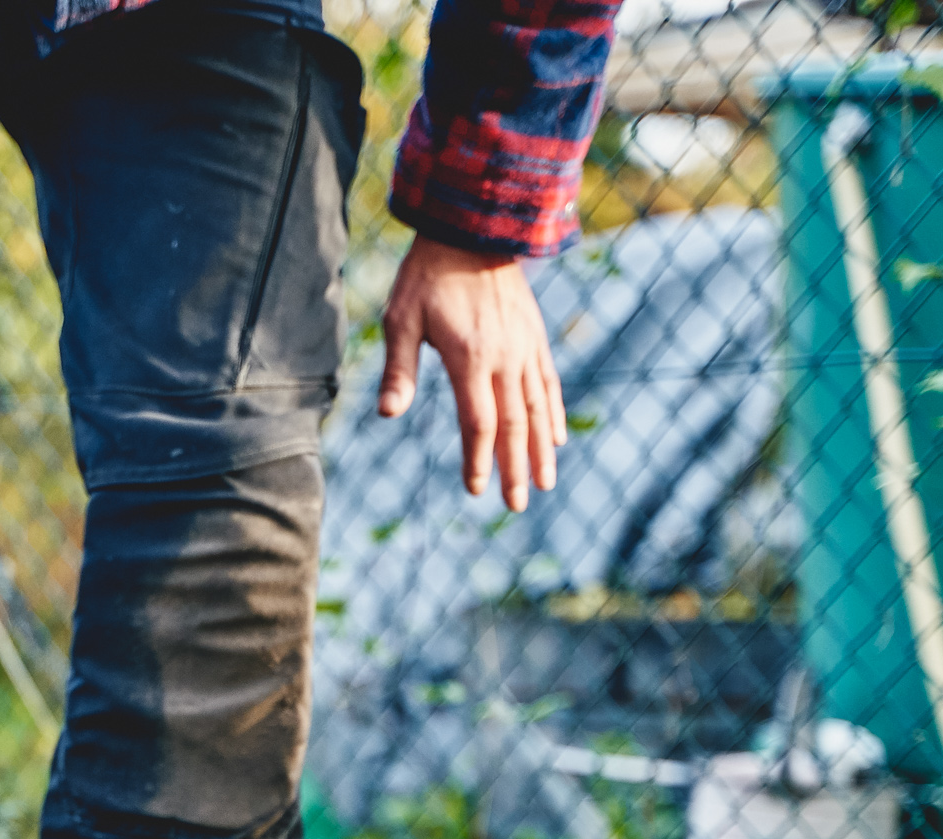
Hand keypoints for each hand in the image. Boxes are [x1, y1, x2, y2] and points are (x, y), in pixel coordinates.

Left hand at [377, 236, 566, 512]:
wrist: (474, 229)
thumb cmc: (428, 276)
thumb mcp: (401, 319)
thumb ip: (398, 369)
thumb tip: (387, 413)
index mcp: (470, 358)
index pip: (478, 422)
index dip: (479, 459)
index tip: (477, 489)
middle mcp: (505, 358)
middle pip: (513, 425)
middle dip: (515, 468)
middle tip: (516, 505)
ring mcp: (524, 349)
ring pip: (537, 409)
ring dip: (540, 450)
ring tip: (544, 484)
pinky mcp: (534, 338)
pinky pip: (548, 384)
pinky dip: (553, 414)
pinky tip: (555, 439)